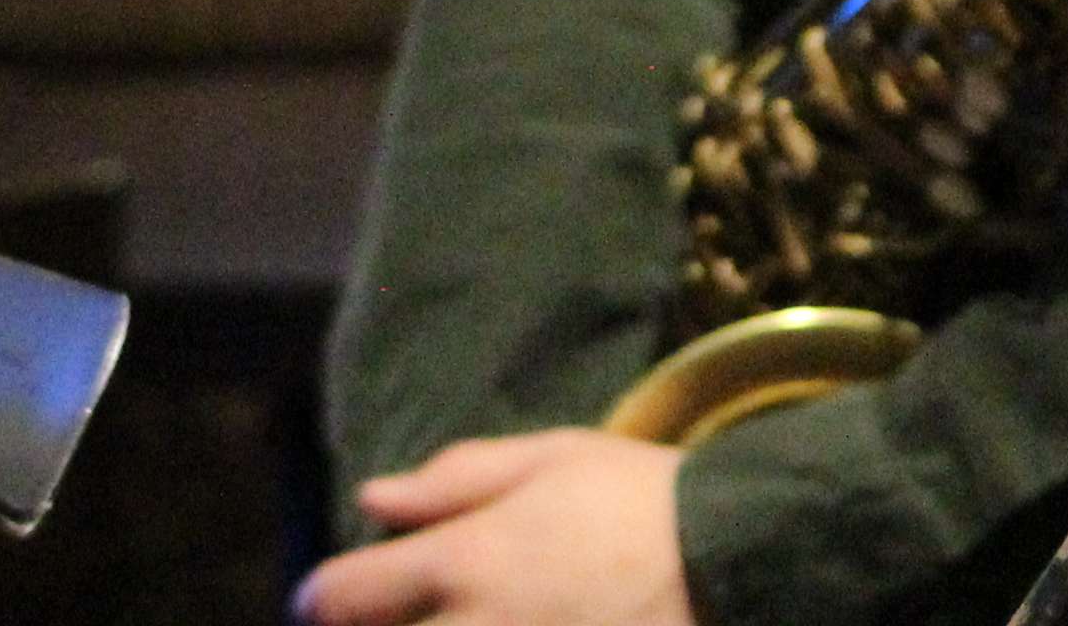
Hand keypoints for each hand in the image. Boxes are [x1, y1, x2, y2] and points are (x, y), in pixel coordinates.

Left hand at [293, 429, 691, 625]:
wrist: (743, 556)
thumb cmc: (646, 498)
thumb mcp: (558, 457)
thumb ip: (459, 477)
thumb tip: (373, 498)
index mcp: (468, 557)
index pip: (343, 595)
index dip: (324, 596)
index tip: (332, 597)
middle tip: (402, 614)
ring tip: (467, 620)